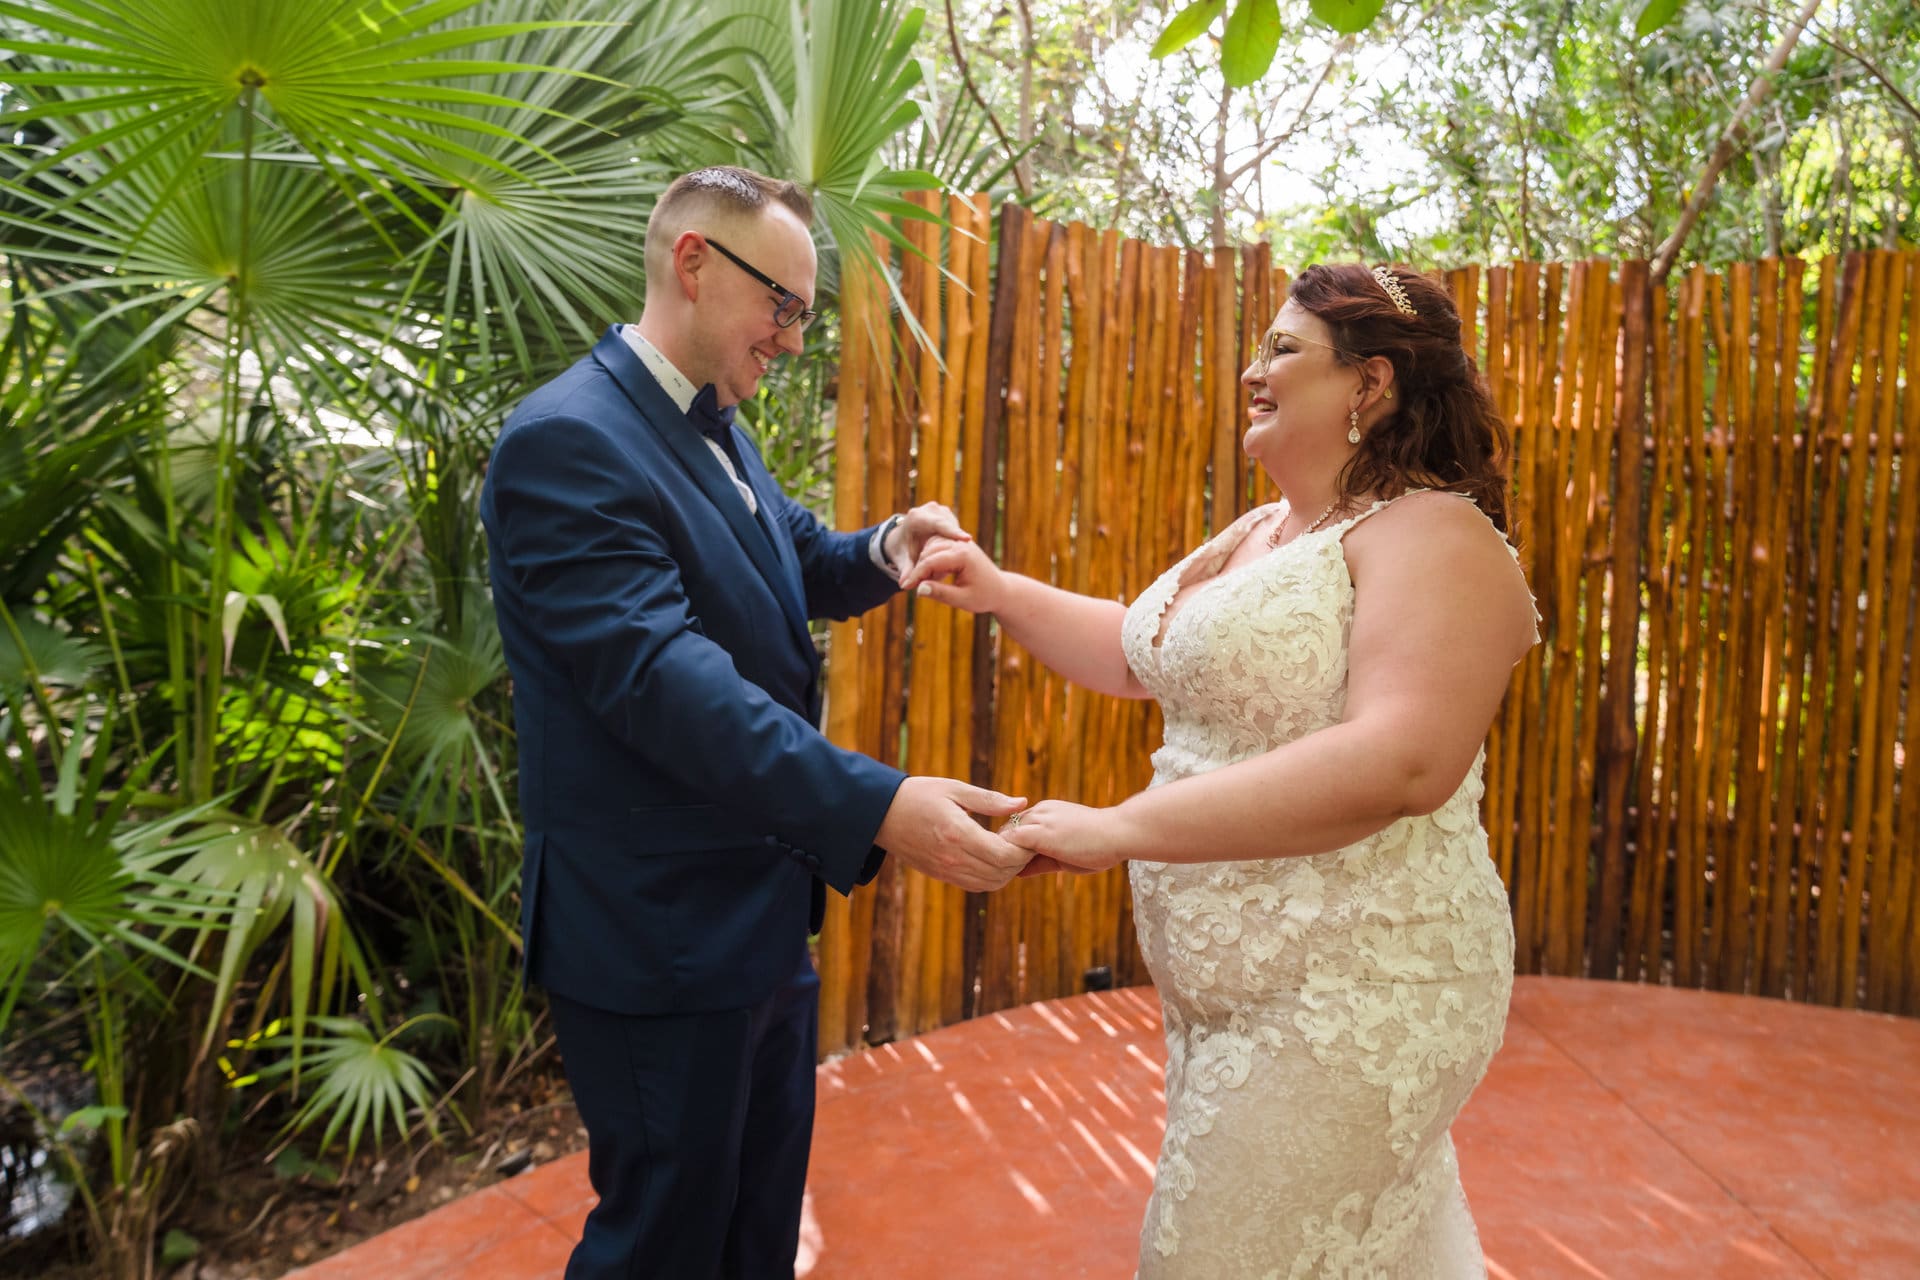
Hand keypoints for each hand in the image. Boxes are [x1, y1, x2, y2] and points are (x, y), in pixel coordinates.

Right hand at [875, 776, 1028, 891]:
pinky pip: (974, 885)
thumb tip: (1022, 803)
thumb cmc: (919, 795)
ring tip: (1009, 850)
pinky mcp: (940, 875)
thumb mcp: (954, 789)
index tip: (1028, 834)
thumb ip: (990, 799)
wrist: (881, 813)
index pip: (1004, 855)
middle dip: (1019, 861)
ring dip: (1006, 871)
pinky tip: (992, 858)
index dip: (1023, 849)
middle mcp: (952, 858)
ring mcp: (945, 870)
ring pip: (990, 884)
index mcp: (958, 833)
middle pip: (1001, 874)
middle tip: (1024, 842)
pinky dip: (991, 877)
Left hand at [887, 501, 970, 575]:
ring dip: (958, 542)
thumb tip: (904, 585)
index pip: (938, 524)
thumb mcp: (904, 561)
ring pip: (955, 527)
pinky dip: (957, 541)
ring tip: (962, 557)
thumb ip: (906, 571)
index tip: (968, 539)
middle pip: (949, 525)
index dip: (953, 532)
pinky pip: (956, 529)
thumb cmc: (903, 551)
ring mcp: (941, 511)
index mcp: (917, 517)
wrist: (902, 539)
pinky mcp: (948, 515)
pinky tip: (959, 553)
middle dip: (958, 540)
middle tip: (969, 555)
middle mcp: (930, 510)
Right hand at [898, 535, 1006, 614]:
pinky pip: (936, 547)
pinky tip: (928, 574)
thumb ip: (941, 593)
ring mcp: (960, 542)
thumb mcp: (963, 599)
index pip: (931, 561)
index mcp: (963, 555)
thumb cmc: (984, 597)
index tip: (905, 587)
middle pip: (928, 551)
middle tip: (910, 587)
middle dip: (918, 569)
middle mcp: (961, 544)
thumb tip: (919, 589)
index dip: (916, 575)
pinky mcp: (958, 545)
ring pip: (931, 547)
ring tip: (920, 582)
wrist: (1000, 590)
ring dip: (922, 562)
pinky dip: (929, 558)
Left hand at [998, 800, 1130, 873]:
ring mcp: (1038, 821)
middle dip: (999, 850)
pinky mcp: (1039, 833)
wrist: (1119, 832)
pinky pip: (1010, 843)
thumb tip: (1018, 871)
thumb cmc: (1101, 845)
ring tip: (995, 876)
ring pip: (1004, 835)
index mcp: (1046, 812)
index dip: (1009, 847)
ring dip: (999, 854)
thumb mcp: (1065, 855)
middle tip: (993, 873)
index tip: (1004, 865)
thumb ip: (1040, 861)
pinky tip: (1003, 874)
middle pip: (1006, 829)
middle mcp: (1039, 812)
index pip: (1016, 827)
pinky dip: (1004, 857)